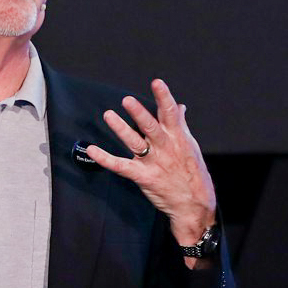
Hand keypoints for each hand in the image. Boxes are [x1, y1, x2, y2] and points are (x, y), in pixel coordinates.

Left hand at [82, 78, 218, 259]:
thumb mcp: (191, 147)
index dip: (164, 97)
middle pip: (151, 127)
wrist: (195, 205)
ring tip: (109, 115)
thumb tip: (180, 107)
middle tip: (127, 100)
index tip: (157, 82)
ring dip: (121, 129)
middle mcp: (166, 148)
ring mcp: (154, 162)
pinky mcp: (143, 177)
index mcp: (178, 138)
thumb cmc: (193, 174)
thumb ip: (181, 125)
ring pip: (135, 143)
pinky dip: (105, 158)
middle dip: (140, 114)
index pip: (171, 113)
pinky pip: (121, 166)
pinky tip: (93, 149)